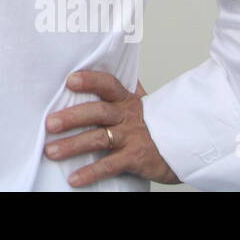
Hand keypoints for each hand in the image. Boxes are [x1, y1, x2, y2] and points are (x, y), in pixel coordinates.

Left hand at [43, 70, 179, 186]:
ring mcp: (131, 138)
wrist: (189, 146)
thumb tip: (113, 60)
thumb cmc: (158, 123)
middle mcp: (128, 116)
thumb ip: (126, 85)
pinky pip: (110, 166)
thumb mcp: (144, 101)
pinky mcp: (135, 159)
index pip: (108, 84)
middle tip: (50, 123)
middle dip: (72, 117)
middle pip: (98, 112)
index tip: (70, 80)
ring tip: (51, 151)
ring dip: (73, 146)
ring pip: (99, 139)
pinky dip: (91, 173)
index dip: (90, 81)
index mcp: (127, 100)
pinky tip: (74, 179)